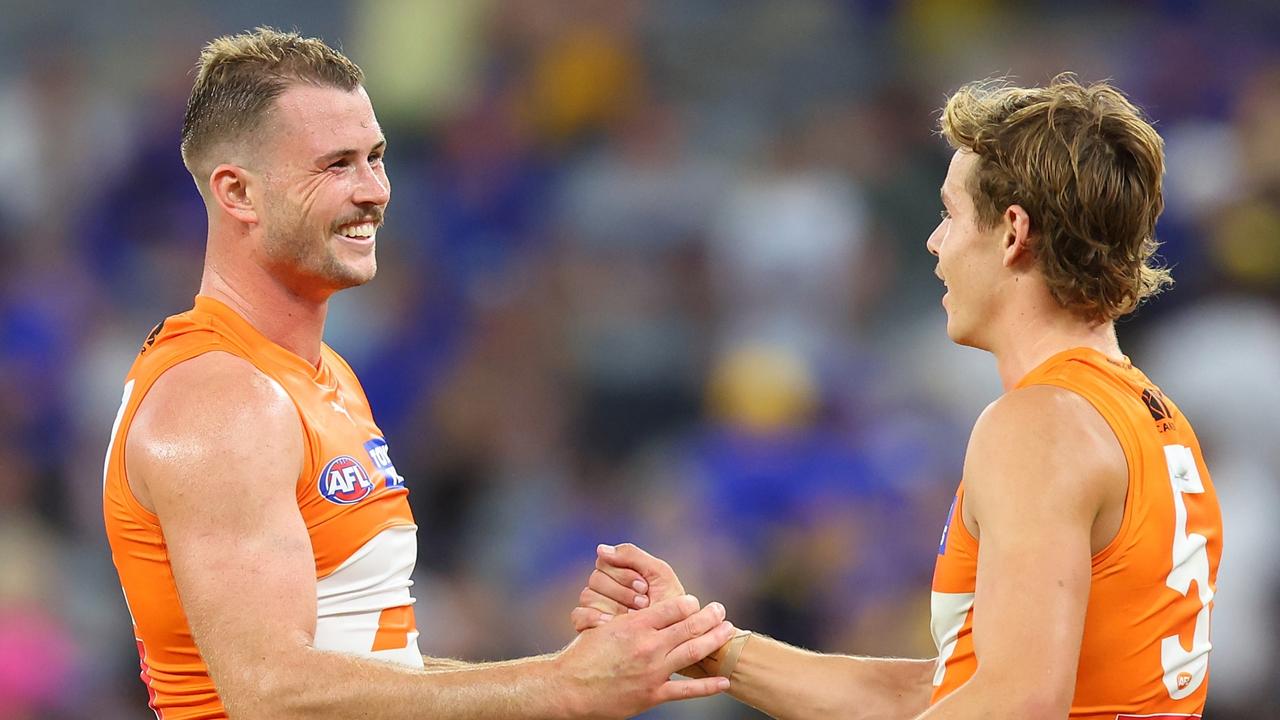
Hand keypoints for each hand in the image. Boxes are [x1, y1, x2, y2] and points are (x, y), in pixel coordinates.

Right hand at [555, 594, 735, 717]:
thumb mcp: (605, 626)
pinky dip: (707, 687)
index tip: (696, 602)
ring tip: (728, 631)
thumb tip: (647, 608)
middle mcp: (648, 645)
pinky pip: (686, 690)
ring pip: (692, 652)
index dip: (689, 603)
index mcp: (635, 625)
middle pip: (688, 627)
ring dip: (713, 640)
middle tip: (721, 609)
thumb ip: (630, 618)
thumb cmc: (584, 654)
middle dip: (709, 617)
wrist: (570, 687)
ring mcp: (653, 671)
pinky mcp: (653, 694)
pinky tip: (723, 682)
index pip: (672, 608)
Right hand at [571, 543, 686, 631]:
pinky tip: (610, 624)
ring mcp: (596, 608)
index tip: (645, 587)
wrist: (676, 642)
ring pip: (587, 595)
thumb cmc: (672, 607)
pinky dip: (593, 618)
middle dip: (622, 591)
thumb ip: (633, 556)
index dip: (624, 574)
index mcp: (620, 573)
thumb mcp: (660, 576)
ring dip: (612, 605)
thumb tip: (600, 549)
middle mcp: (606, 589)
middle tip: (643, 604)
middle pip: (596, 579)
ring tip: (633, 617)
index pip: (605, 562)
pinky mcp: (589, 627)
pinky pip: (578, 615)